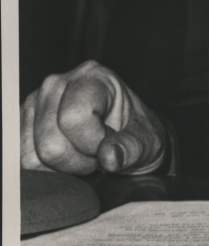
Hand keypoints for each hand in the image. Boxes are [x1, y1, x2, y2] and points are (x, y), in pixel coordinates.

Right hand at [21, 59, 166, 175]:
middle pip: (51, 143)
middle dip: (77, 161)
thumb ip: (131, 148)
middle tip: (96, 153)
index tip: (109, 145)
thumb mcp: (147, 141)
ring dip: (61, 166)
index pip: (74, 118)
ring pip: (33, 155)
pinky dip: (46, 169)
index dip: (92, 144)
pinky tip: (67, 157)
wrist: (126, 132)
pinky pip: (23, 159)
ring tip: (82, 153)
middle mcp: (58, 83)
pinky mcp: (24, 122)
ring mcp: (37, 102)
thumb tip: (109, 157)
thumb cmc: (135, 131)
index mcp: (93, 77)